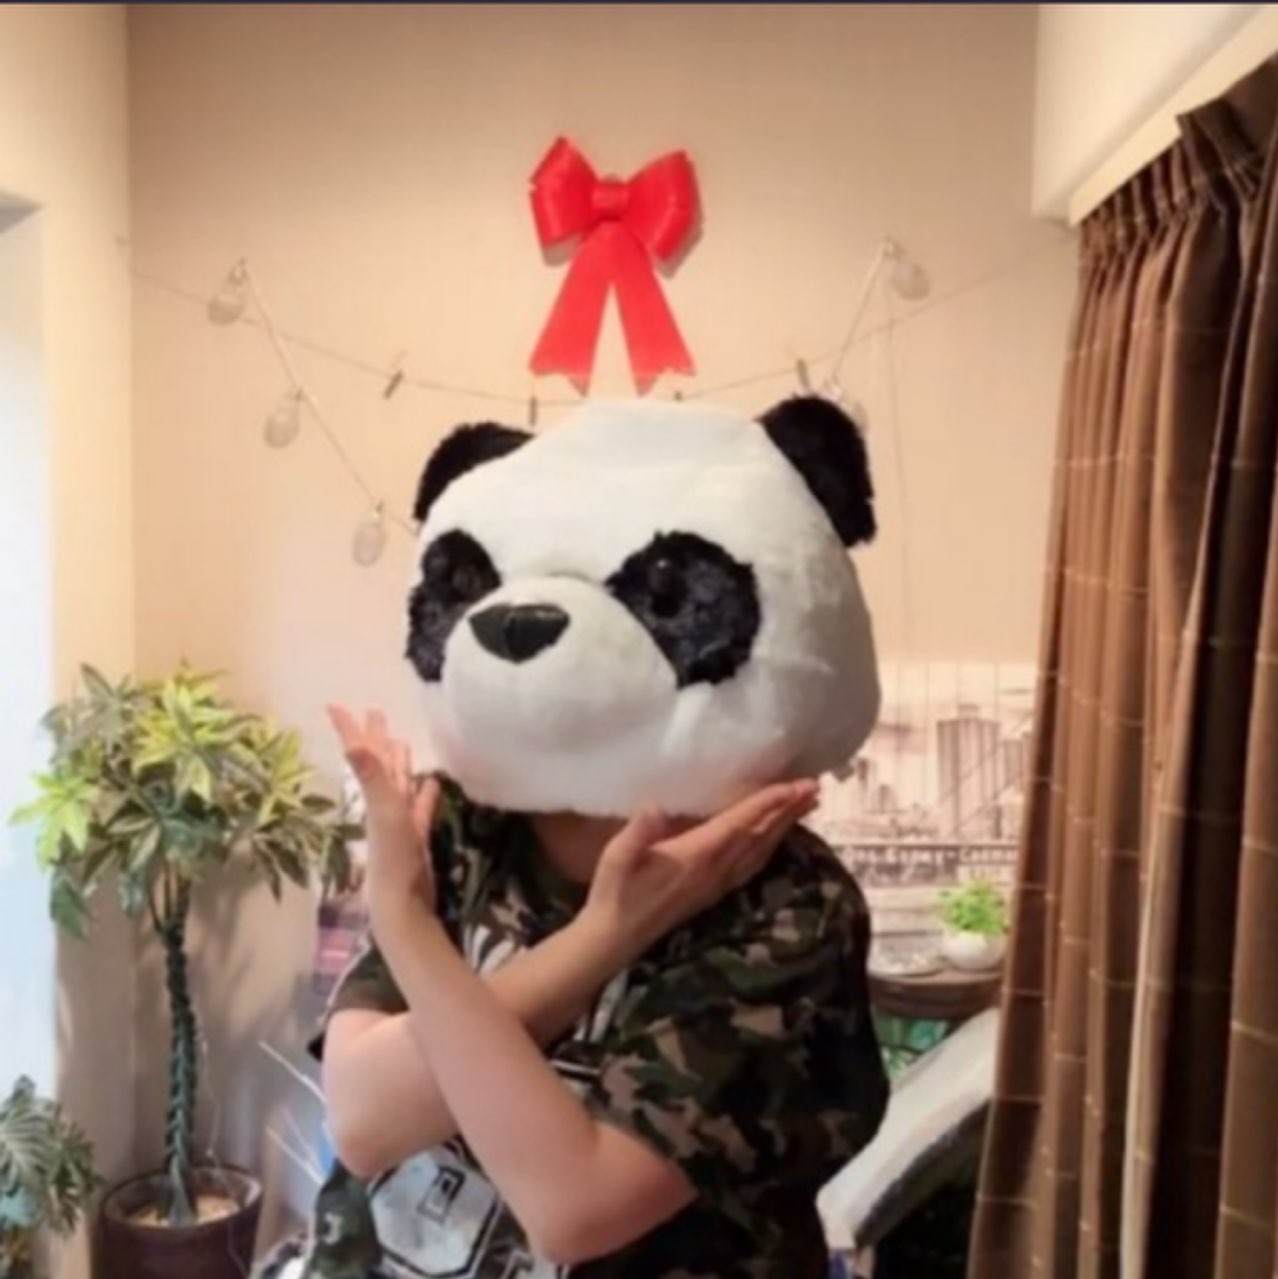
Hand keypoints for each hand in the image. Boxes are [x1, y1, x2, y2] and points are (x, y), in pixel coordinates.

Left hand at [327, 706, 439, 936]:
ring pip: (399, 784)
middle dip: (376, 738)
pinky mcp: (417, 837)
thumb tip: (352, 743)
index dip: (351, 730)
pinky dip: (424, 795)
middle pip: (380, 764)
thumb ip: (371, 776)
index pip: (362, 754)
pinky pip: (420, 809)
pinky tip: (432, 784)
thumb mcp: (383, 812)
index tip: (336, 705)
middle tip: (376, 712)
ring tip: (402, 742)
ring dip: (399, 764)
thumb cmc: (392, 858)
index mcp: (375, 794)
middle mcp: (384, 803)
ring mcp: (399, 821)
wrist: (402, 905)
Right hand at [580, 780, 819, 966]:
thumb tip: (654, 807)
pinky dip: (770, 847)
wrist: (615, 938)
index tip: (793, 786)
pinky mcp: (714, 892)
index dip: (767, 804)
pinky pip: (753, 865)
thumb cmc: (614, 892)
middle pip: (760, 835)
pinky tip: (776, 839)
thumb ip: (637, 834)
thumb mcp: (616, 858)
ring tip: (805, 805)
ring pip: (761, 850)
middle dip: (787, 810)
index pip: (740, 824)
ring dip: (785, 826)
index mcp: (696, 856)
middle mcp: (715, 870)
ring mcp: (718, 883)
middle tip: (813, 787)